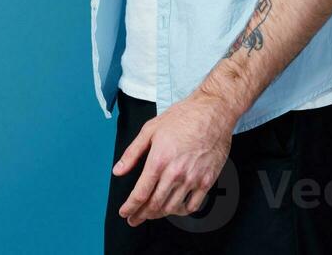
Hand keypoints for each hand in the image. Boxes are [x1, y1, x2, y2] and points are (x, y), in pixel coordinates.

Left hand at [113, 91, 235, 226]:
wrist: (212, 112)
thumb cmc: (182, 117)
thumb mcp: (150, 129)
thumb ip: (132, 153)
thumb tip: (118, 171)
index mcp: (159, 160)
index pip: (140, 193)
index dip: (130, 207)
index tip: (125, 212)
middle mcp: (175, 173)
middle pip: (155, 204)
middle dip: (141, 215)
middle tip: (134, 218)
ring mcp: (193, 178)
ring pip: (172, 208)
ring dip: (159, 214)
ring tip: (151, 213)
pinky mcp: (207, 180)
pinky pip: (193, 205)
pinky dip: (181, 211)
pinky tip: (175, 208)